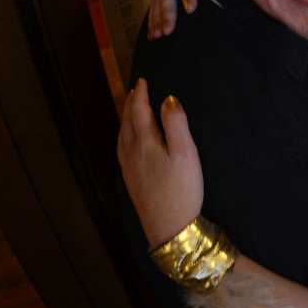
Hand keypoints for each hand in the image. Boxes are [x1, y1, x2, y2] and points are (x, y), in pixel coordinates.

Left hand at [117, 78, 203, 247]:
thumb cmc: (182, 189)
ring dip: (126, 118)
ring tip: (131, 109)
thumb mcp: (186, 153)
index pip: (139, 111)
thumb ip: (176, 124)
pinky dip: (124, 135)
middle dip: (131, 103)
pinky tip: (128, 140)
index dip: (141, 94)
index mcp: (145, 142)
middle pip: (127, 121)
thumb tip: (168, 99)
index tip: (143, 80)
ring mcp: (128, 168)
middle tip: (135, 89)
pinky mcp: (131, 180)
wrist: (170, 228)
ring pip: (122, 135)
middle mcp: (131, 152)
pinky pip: (122, 148)